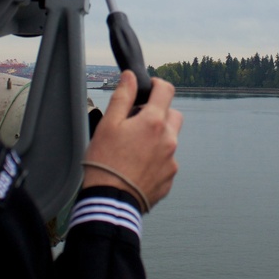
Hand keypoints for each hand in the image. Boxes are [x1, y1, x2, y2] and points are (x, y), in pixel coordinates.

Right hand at [83, 71, 180, 210]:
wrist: (110, 202)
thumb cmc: (105, 162)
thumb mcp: (108, 124)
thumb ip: (123, 97)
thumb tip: (131, 77)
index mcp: (154, 122)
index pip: (166, 90)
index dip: (157, 85)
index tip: (148, 89)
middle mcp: (169, 140)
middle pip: (173, 115)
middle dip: (159, 114)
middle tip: (137, 123)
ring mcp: (171, 161)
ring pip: (170, 140)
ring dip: (157, 138)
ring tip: (134, 149)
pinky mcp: (169, 179)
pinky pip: (167, 162)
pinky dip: (156, 160)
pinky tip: (137, 166)